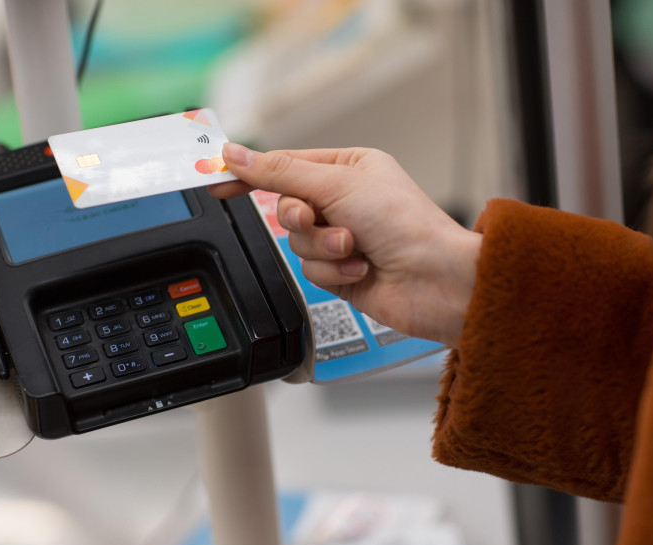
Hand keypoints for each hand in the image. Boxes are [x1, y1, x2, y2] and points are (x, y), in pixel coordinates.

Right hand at [208, 143, 481, 345]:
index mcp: (350, 168)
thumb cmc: (406, 225)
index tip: (217, 180)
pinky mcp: (343, 272)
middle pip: (287, 207)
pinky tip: (363, 271)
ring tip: (356, 249)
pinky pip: (313, 270)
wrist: (435, 281)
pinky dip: (335, 272)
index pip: (286, 165)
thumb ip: (280, 172)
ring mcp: (344, 238)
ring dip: (324, 248)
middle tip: (316, 219)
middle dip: (303, 219)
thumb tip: (237, 154)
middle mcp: (346, 202)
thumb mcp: (337, 185)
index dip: (251, 173)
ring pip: (298, 243)